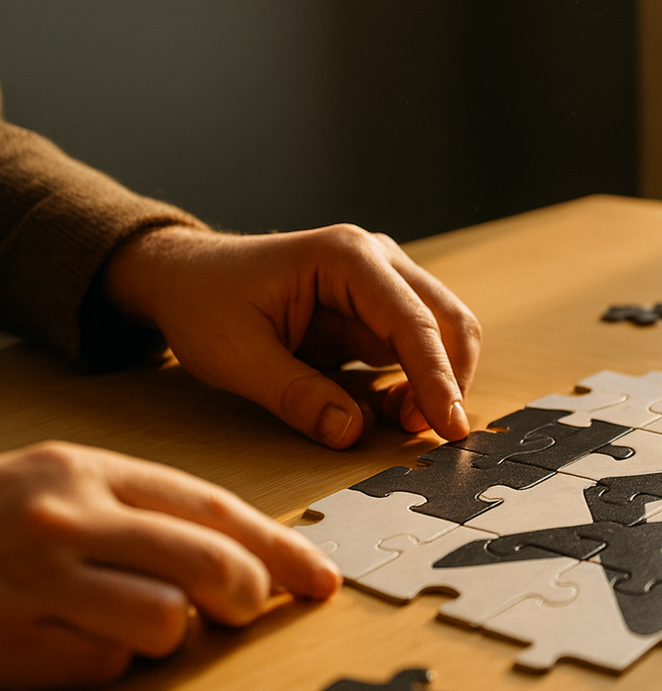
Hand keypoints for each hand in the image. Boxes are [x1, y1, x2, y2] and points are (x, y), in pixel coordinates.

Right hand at [0, 441, 339, 690]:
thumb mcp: (69, 487)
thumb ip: (153, 512)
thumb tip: (256, 564)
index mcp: (87, 471)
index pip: (215, 510)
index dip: (282, 549)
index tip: (322, 580)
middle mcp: (64, 520)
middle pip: (212, 567)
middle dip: (249, 596)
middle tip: (244, 609)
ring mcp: (34, 583)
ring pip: (168, 623)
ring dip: (169, 633)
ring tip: (128, 617)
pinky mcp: (12, 644)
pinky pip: (107, 665)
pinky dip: (106, 660)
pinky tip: (69, 637)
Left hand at [104, 224, 480, 448]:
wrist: (183, 277)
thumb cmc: (203, 302)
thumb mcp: (236, 357)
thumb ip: (296, 396)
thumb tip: (351, 433)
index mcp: (346, 257)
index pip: (412, 321)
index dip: (436, 378)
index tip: (448, 427)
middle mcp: (376, 260)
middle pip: (448, 320)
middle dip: (449, 379)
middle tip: (434, 433)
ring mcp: (382, 282)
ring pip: (442, 334)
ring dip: (437, 383)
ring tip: (403, 422)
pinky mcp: (376, 310)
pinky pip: (416, 349)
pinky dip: (417, 383)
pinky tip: (391, 410)